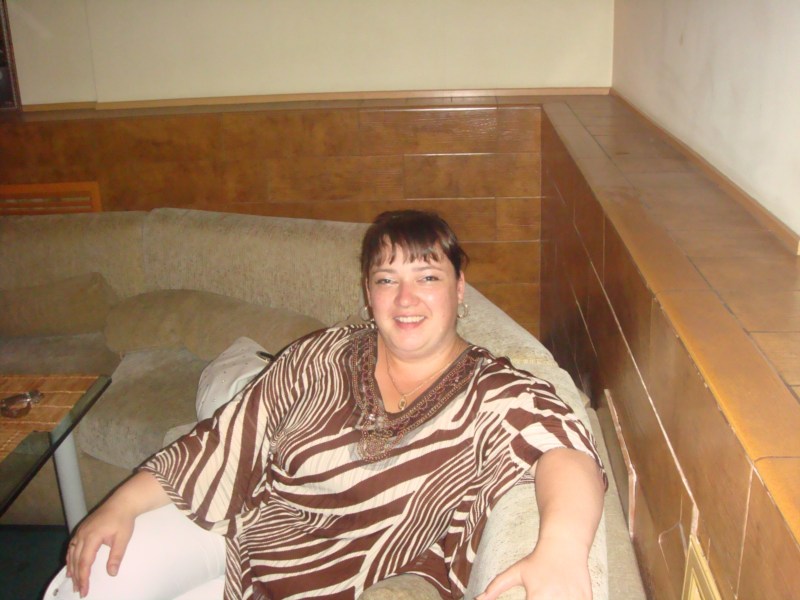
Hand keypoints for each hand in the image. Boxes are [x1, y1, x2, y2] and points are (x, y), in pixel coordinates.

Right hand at [65, 501, 134, 597]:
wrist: (122, 502)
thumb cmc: (123, 520)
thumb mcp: (123, 538)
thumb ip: (116, 556)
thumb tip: (112, 573)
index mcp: (92, 537)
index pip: (85, 562)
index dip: (83, 578)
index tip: (84, 590)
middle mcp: (82, 535)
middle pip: (76, 560)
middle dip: (76, 577)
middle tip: (79, 590)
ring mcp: (80, 531)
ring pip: (72, 553)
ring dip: (72, 568)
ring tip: (73, 581)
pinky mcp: (82, 529)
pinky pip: (72, 546)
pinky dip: (70, 558)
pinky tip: (70, 565)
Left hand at [476, 537, 591, 599]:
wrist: (565, 544)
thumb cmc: (537, 560)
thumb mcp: (516, 572)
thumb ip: (496, 587)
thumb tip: (478, 599)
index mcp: (536, 597)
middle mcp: (555, 599)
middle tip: (539, 597)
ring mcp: (573, 599)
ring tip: (549, 596)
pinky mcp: (587, 598)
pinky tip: (564, 595)